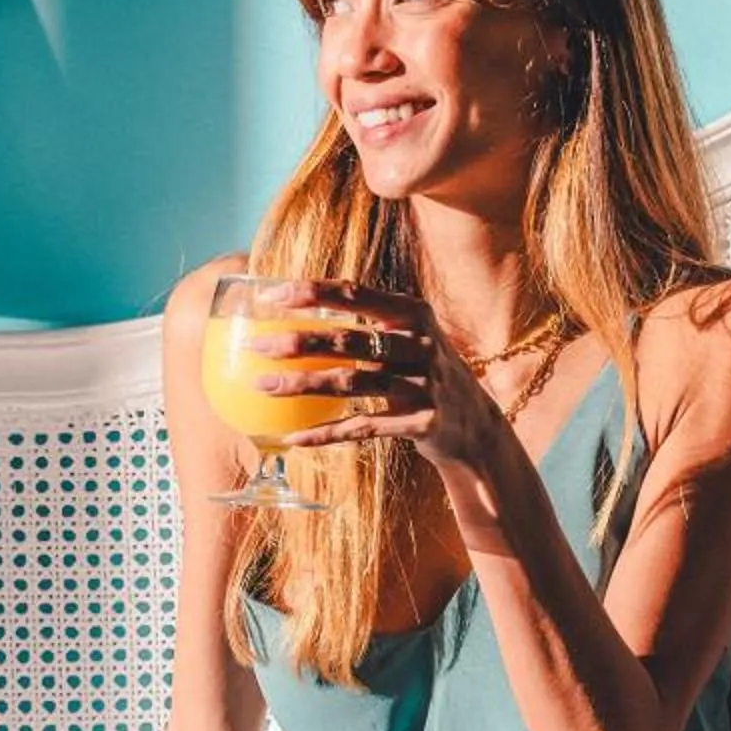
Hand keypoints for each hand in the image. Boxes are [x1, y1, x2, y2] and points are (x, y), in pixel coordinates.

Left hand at [247, 281, 494, 470]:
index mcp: (413, 313)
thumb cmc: (426, 371)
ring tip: (262, 387)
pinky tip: (292, 437)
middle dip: (296, 342)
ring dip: (300, 386)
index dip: (311, 293)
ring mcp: (421, 385)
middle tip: (255, 347)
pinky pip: (362, 428)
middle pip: (347, 340)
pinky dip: (324, 433)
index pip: (355, 294)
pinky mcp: (419, 423)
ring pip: (349, 384)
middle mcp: (420, 345)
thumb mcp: (410, 335)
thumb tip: (300, 300)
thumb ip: (370, 318)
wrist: (475, 424)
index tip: (269, 296)